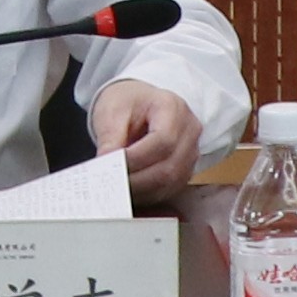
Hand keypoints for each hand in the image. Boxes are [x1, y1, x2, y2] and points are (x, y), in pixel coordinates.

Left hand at [95, 81, 202, 202]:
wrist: (140, 103)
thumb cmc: (127, 102)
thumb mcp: (112, 111)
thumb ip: (110, 138)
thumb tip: (105, 166)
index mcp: (172, 107)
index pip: (162, 141)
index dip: (137, 159)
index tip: (111, 167)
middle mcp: (189, 130)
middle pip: (169, 166)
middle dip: (137, 180)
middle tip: (109, 185)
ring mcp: (191, 151)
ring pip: (171, 182)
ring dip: (142, 191)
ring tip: (116, 190)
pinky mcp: (186, 168)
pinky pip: (170, 189)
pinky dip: (148, 194)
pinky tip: (129, 192)